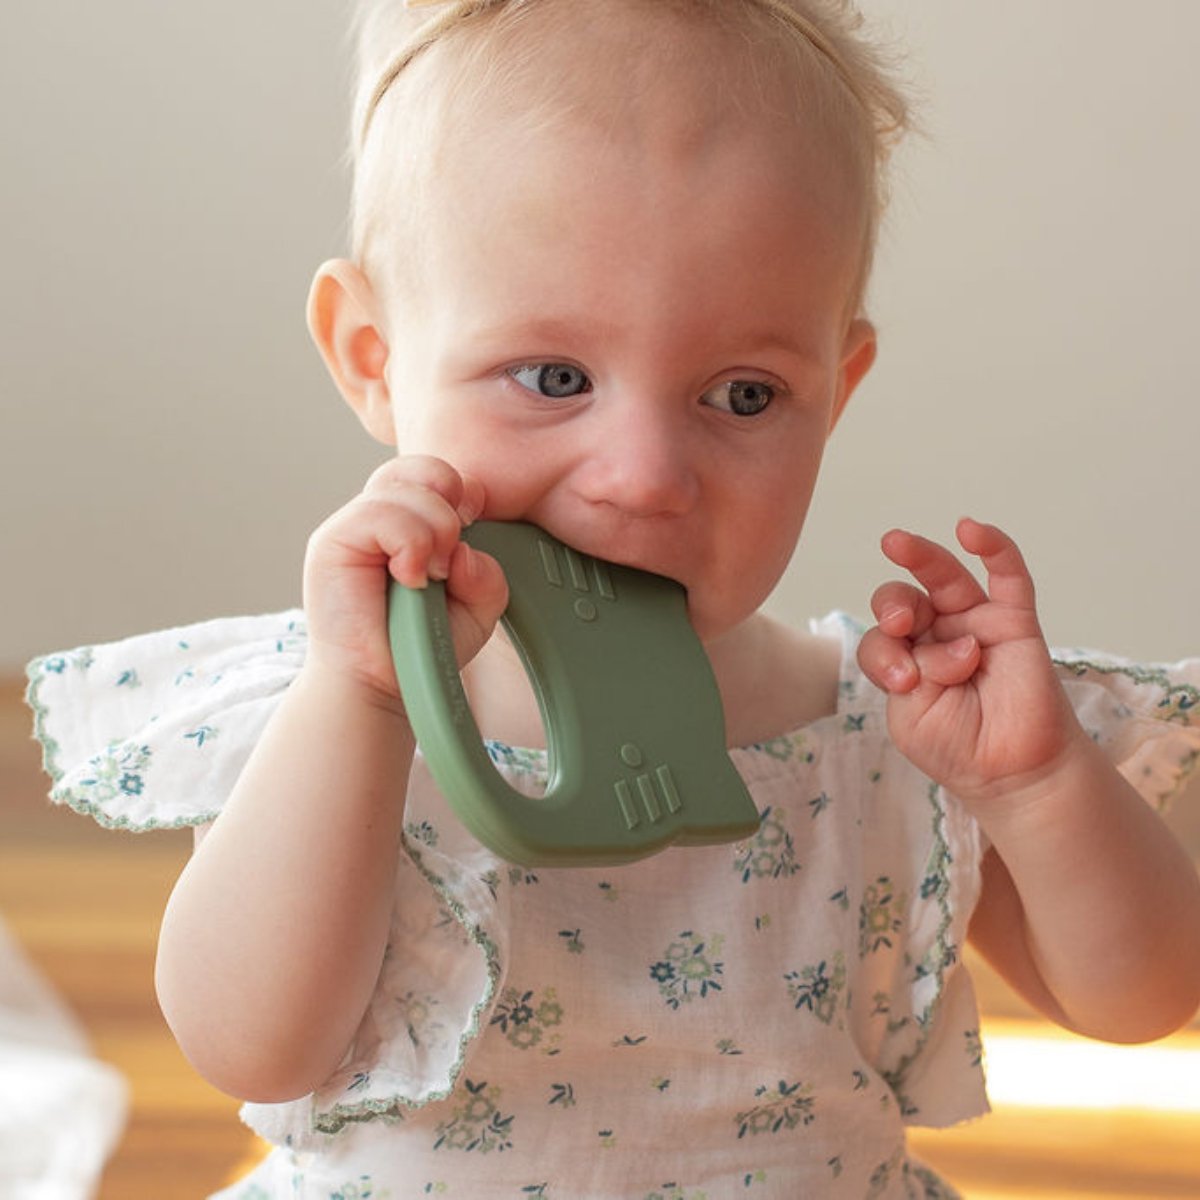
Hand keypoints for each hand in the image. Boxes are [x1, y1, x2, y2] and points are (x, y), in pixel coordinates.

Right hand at [301, 455, 508, 702]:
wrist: (381, 687)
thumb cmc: (422, 647)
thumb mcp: (476, 610)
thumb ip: (488, 577)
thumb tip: (465, 551)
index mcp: (412, 521)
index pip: (440, 474)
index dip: (465, 495)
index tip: (471, 533)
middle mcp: (382, 516)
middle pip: (427, 470)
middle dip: (452, 513)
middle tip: (447, 564)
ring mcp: (354, 525)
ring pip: (406, 489)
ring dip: (432, 534)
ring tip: (425, 579)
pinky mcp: (332, 541)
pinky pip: (380, 513)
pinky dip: (408, 545)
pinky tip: (407, 579)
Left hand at [857, 518, 1084, 805]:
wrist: (1013, 774)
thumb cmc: (957, 746)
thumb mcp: (908, 716)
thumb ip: (906, 672)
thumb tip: (946, 642)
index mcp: (904, 657)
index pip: (880, 637)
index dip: (884, 652)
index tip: (904, 681)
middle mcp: (936, 634)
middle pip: (905, 598)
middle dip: (894, 605)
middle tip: (901, 623)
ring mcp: (974, 623)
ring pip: (946, 578)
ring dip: (921, 558)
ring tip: (898, 544)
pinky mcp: (1015, 621)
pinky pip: (1007, 575)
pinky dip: (992, 547)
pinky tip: (970, 529)